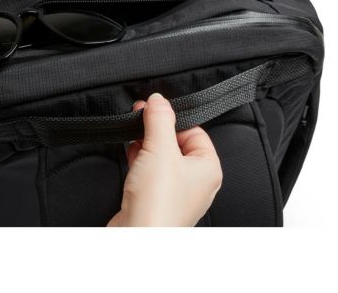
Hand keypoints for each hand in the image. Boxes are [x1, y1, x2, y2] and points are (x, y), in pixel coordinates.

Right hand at [107, 92, 222, 226]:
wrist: (137, 237)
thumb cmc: (158, 202)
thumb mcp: (160, 149)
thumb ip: (160, 119)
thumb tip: (158, 100)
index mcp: (208, 168)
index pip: (195, 131)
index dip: (174, 117)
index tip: (155, 107)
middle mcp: (195, 181)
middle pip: (177, 142)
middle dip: (157, 128)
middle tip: (141, 114)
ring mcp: (174, 191)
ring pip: (162, 156)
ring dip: (146, 141)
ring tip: (133, 128)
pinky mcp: (155, 197)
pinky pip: (149, 170)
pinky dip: (139, 157)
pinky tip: (129, 148)